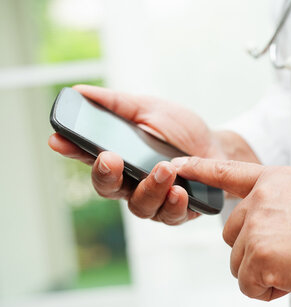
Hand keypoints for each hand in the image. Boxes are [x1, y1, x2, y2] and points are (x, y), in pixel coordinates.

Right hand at [49, 85, 235, 224]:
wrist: (217, 145)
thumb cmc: (179, 129)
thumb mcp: (149, 108)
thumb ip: (117, 104)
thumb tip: (79, 90)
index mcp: (118, 157)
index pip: (88, 156)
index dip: (70, 149)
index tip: (58, 139)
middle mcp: (130, 183)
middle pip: (108, 188)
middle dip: (106, 175)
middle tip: (112, 158)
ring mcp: (153, 199)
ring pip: (140, 206)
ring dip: (150, 188)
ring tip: (165, 169)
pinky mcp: (178, 211)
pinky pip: (170, 216)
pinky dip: (173, 204)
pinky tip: (180, 191)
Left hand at [173, 157, 290, 300]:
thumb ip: (274, 202)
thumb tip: (254, 226)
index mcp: (272, 180)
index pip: (227, 172)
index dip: (199, 170)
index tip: (175, 165)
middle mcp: (260, 199)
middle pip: (231, 234)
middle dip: (253, 251)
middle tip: (289, 252)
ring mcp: (258, 226)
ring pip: (238, 263)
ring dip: (262, 272)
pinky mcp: (260, 256)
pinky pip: (247, 285)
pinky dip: (267, 290)